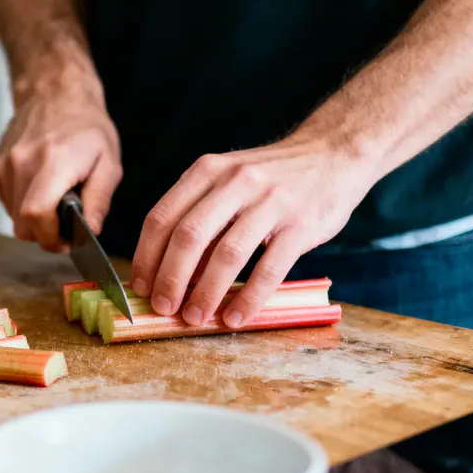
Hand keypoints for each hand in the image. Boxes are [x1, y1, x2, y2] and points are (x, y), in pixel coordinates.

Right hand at [0, 83, 121, 250]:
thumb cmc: (85, 128)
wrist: (54, 95)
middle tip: (65, 223)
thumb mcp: (108, 164)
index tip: (67, 236)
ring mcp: (4, 165)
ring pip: (13, 218)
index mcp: (53, 161)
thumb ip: (99, 201)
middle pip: (22, 224)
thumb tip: (90, 231)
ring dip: (34, 219)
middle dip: (45, 234)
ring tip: (54, 198)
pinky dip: (22, 205)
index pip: (36, 214)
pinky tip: (39, 187)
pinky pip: (7, 203)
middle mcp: (22, 163)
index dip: (51, 235)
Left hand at [129, 136, 376, 326]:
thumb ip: (201, 218)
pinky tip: (236, 317)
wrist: (332, 153)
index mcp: (206, 171)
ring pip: (227, 254)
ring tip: (194, 318)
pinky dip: (249, 297)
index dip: (145, 257)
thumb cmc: (270, 178)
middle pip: (188, 236)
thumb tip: (168, 274)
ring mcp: (270, 201)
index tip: (139, 287)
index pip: (162, 217)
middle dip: (170, 279)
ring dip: (205, 292)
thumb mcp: (227, 182)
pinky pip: (270, 268)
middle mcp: (234, 181)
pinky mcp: (301, 223)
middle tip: (162, 308)